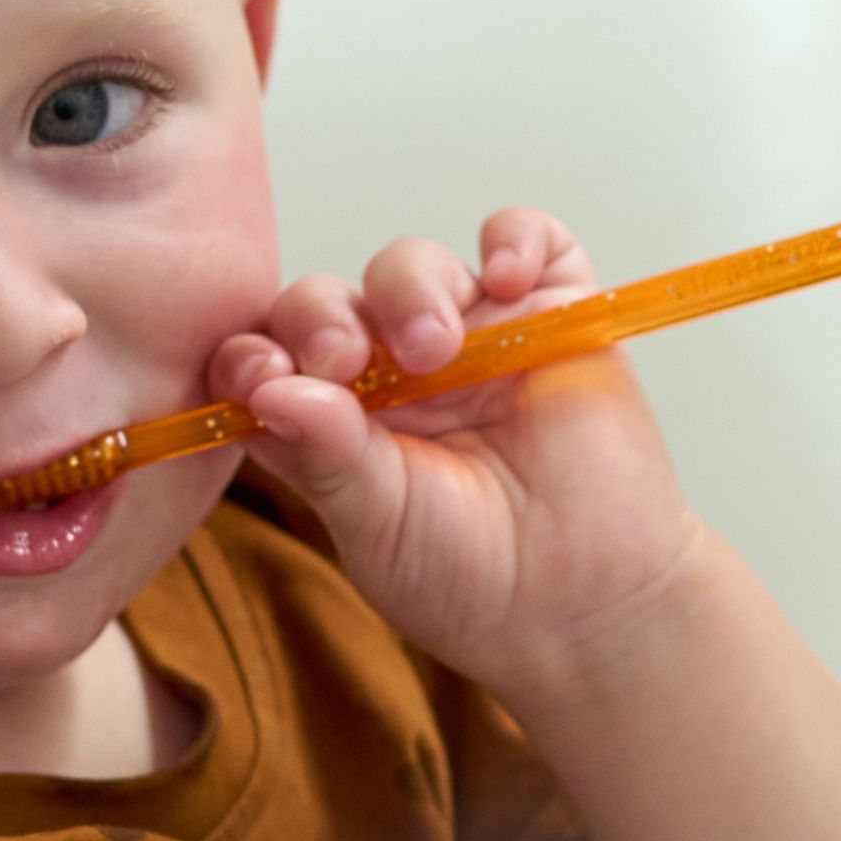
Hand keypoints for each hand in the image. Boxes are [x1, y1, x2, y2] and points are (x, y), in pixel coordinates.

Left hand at [214, 212, 719, 690]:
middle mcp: (390, 368)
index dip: (252, 355)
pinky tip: (505, 277)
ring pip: (412, 266)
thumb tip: (269, 389)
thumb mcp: (379, 526)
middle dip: (322, 319)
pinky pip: (527, 238)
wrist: (588, 602)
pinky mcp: (551, 311)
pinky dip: (513, 238)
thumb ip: (327, 455)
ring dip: (409, 291)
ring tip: (436, 349)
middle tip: (343, 360)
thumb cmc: (473, 576)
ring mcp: (471, 333)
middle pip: (329, 301)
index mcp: (331, 418)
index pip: (267, 357)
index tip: (262, 376)